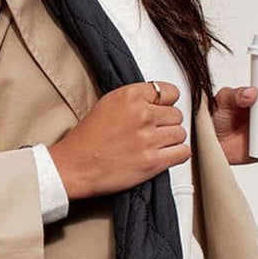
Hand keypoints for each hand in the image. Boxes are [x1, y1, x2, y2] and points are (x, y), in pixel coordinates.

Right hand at [48, 80, 191, 198]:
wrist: (74, 166)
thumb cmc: (86, 140)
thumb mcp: (107, 104)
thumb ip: (134, 99)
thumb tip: (157, 102)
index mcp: (130, 96)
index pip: (170, 92)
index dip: (166, 104)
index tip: (160, 111)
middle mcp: (142, 114)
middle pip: (177, 114)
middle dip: (167, 124)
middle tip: (152, 133)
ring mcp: (149, 138)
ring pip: (181, 134)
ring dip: (171, 141)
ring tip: (154, 146)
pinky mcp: (153, 161)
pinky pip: (183, 153)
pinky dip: (176, 155)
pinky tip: (164, 156)